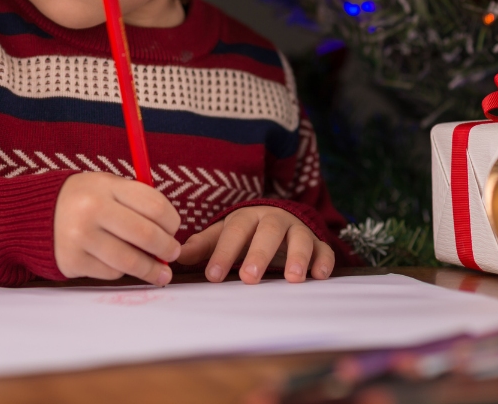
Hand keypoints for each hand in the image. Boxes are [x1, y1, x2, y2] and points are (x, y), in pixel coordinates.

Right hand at [53, 172, 180, 285]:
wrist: (32, 214)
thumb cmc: (81, 200)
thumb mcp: (104, 186)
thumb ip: (135, 202)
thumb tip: (170, 233)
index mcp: (105, 186)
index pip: (154, 205)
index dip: (172, 221)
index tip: (173, 230)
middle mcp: (92, 209)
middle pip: (147, 235)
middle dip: (167, 249)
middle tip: (172, 254)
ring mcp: (80, 237)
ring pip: (131, 261)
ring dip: (152, 270)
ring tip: (161, 274)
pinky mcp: (72, 261)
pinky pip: (110, 273)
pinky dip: (120, 272)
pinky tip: (119, 265)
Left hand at [176, 205, 334, 283]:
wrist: (278, 218)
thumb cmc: (245, 233)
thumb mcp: (223, 236)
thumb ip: (202, 246)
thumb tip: (174, 256)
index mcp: (246, 217)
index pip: (233, 233)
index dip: (223, 253)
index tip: (212, 276)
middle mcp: (273, 220)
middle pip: (267, 232)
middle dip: (258, 254)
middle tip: (248, 278)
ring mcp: (297, 230)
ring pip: (299, 238)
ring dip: (297, 257)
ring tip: (292, 279)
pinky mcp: (316, 243)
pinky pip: (323, 249)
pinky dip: (323, 261)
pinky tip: (319, 275)